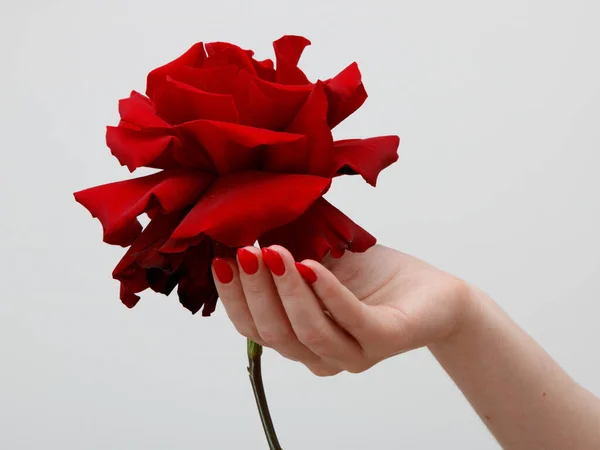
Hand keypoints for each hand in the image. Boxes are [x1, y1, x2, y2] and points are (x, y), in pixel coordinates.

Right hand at [212, 244, 474, 375]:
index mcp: (300, 339)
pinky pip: (350, 321)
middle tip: (243, 250)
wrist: (431, 293)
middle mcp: (322, 355)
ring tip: (273, 252)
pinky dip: (327, 292)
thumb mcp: (320, 261)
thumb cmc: (373, 278)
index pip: (256, 329)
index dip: (234, 298)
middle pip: (275, 333)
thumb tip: (241, 225)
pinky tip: (312, 264)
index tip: (220, 260)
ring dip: (285, 291)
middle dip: (254, 291)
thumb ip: (286, 256)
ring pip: (307, 332)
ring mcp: (354, 353)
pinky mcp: (385, 340)